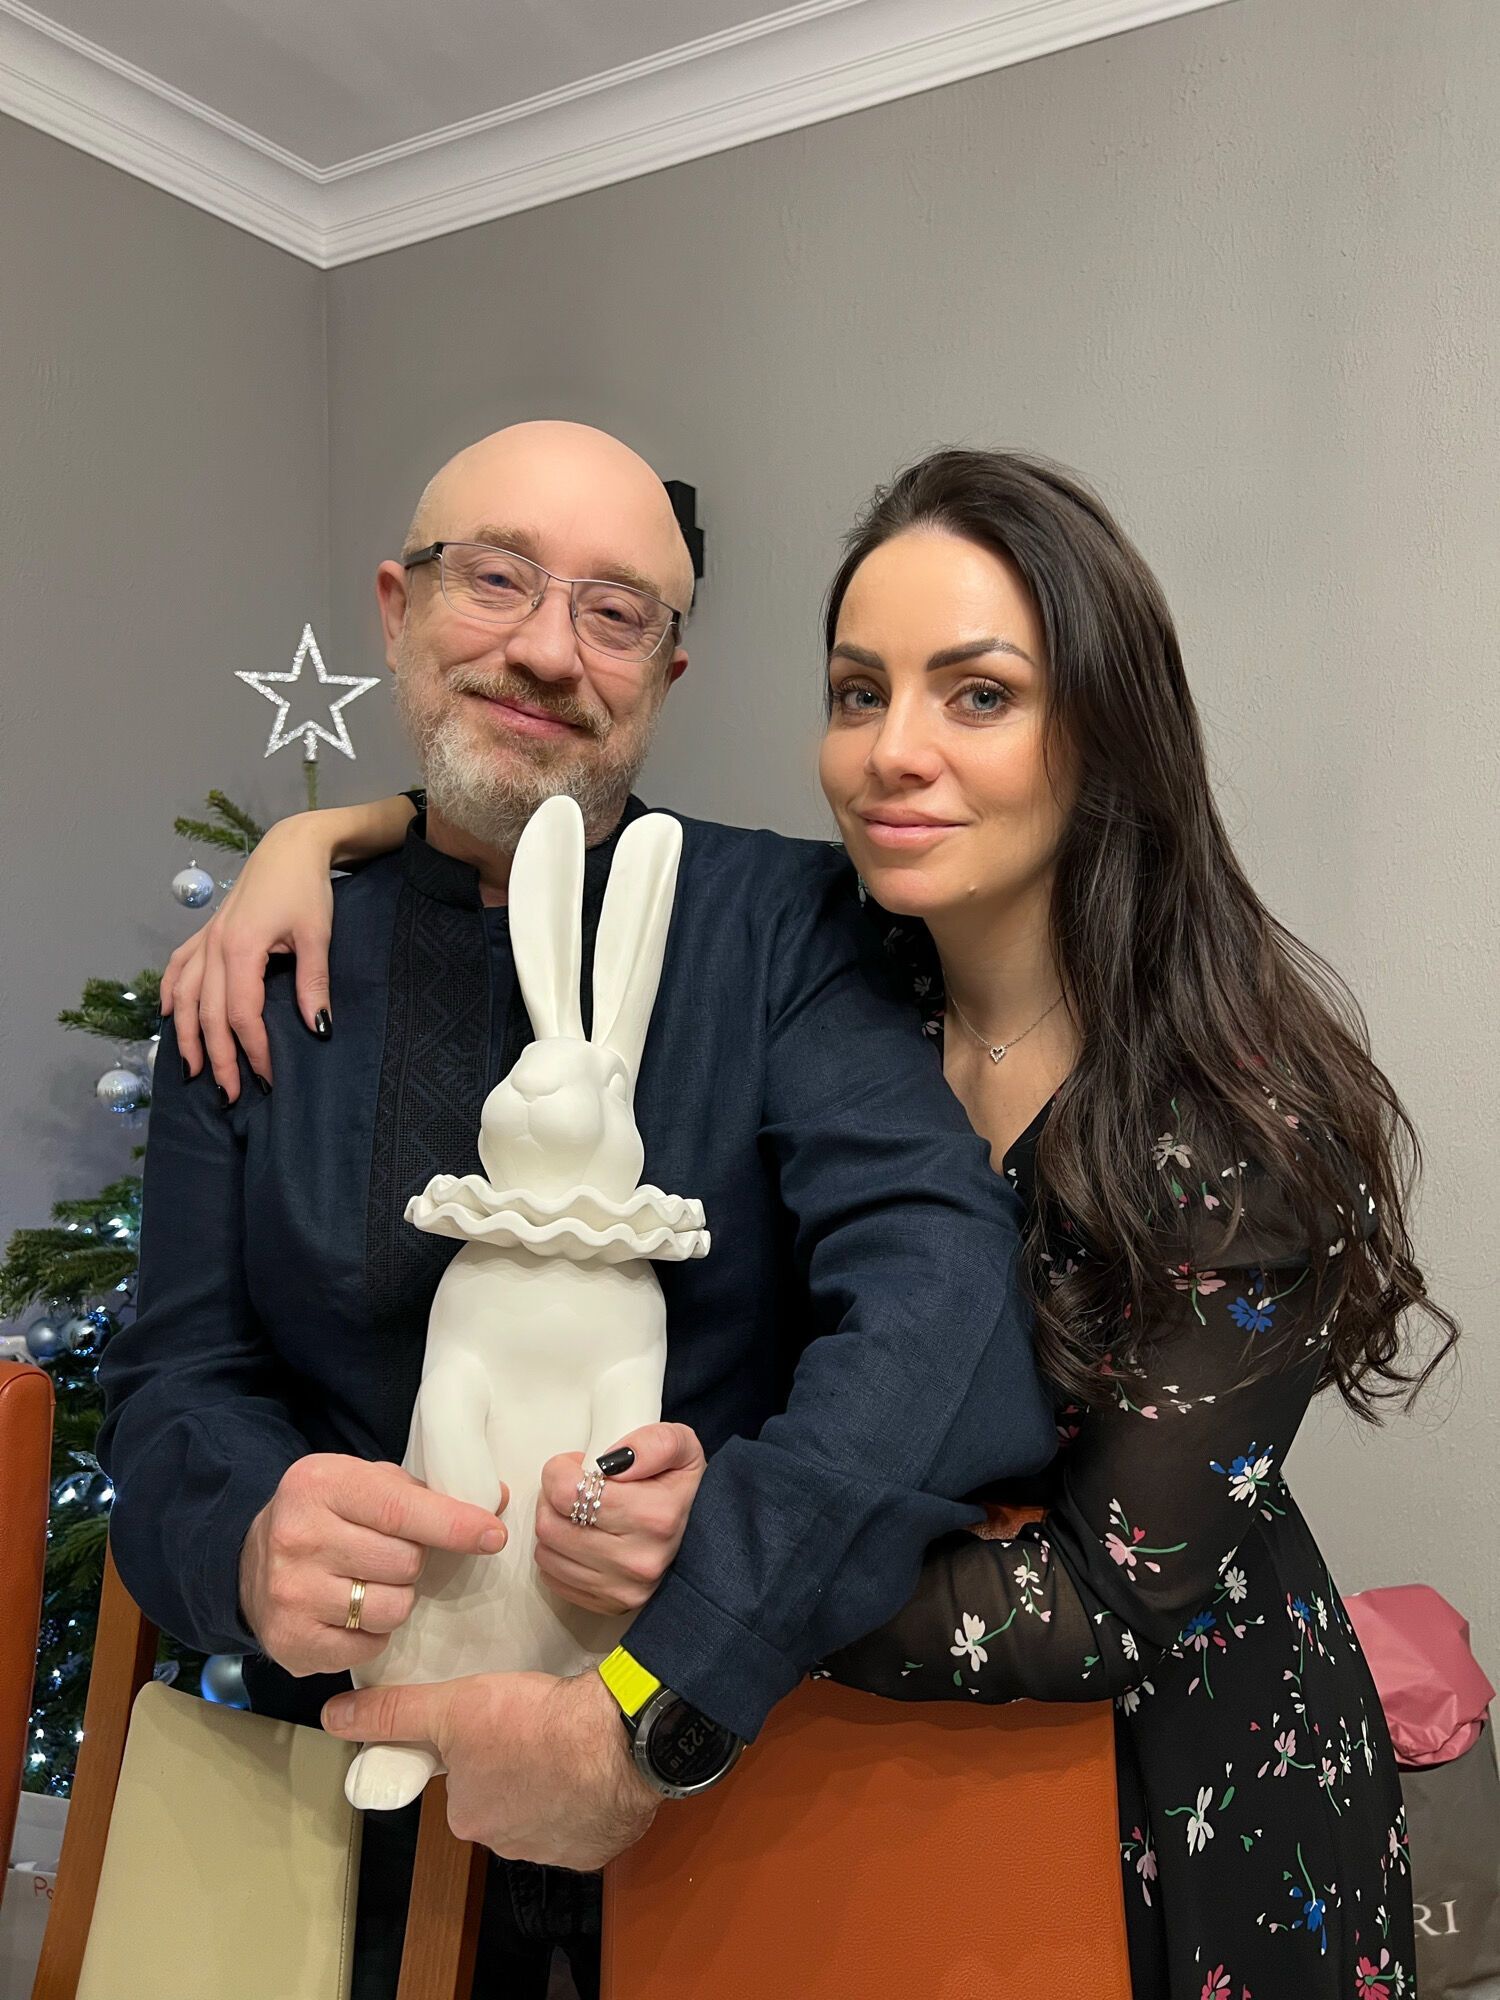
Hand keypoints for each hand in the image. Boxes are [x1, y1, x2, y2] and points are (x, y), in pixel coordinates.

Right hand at [161, 812, 336, 1099]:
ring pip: (182, 996)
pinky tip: (168, 1016)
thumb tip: (318, 1028)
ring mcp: (205, 939)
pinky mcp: (206, 932)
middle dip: (218, 1058)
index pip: (239, 1014)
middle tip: (229, 1095)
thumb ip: (312, 983)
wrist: (291, 846)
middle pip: (206, 1014)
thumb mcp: (317, 935)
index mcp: (241, 949)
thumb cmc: (307, 888)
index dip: (252, 1050)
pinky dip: (169, 994)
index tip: (268, 1079)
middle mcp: (214, 947)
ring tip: (194, 1070)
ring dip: (185, 1036)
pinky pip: (177, 968)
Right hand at [240, 1454, 508, 1677]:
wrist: (247, 1559)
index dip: (455, 1526)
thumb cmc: (328, 1514)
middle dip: (412, 1562)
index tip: (494, 1536)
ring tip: (369, 1584)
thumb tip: (495, 1502)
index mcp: (322, 1484)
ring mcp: (291, 1593)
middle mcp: (299, 1536)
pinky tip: (348, 1612)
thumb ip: (424, 1493)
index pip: (403, 1510)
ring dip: (396, 1599)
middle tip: (388, 1555)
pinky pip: (368, 1646)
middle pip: (405, 1563)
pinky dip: (371, 1633)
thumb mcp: (365, 1484)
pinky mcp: (289, 1641)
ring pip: (392, 1609)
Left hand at [320, 1668, 658, 1867]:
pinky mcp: (599, 1843)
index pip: (462, 1784)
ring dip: (551, 1780)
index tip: (496, 1723)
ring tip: (564, 1737)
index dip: (476, 1750)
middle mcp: (508, 1844)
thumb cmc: (534, 1724)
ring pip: (544, 1808)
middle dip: (513, 1768)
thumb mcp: (452, 1707)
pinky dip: (588, 1794)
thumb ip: (394, 1714)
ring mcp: (558, 1848)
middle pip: (502, 1799)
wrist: (616, 1739)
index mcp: (470, 1817)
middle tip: (531, 1725)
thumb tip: (334, 1718)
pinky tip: (592, 1761)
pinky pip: (585, 1818)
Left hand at [534, 1424, 705, 1614]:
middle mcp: (638, 1560)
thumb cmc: (684, 1489)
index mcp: (655, 1516)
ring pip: (546, 1551)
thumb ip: (651, 1443)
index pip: (568, 1493)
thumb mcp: (682, 1446)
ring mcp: (622, 1589)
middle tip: (574, 1486)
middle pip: (550, 1524)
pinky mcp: (608, 1605)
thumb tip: (608, 1461)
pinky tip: (581, 1538)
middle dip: (553, 1497)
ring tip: (578, 1512)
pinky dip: (558, 1554)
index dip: (561, 1471)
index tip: (577, 1466)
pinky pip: (552, 1576)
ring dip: (554, 1525)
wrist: (704, 1537)